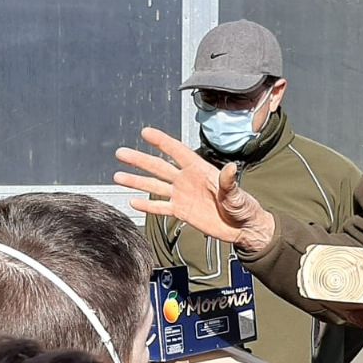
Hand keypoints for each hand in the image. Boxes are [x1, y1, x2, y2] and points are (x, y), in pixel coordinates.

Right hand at [114, 127, 276, 252]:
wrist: (243, 229)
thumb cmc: (244, 208)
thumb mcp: (237, 194)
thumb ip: (229, 183)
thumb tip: (229, 168)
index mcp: (200, 170)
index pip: (177, 152)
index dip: (162, 142)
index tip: (145, 133)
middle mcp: (187, 180)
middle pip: (159, 167)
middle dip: (140, 160)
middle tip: (121, 153)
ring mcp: (182, 196)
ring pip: (155, 186)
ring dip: (137, 181)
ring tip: (118, 176)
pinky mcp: (181, 212)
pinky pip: (160, 207)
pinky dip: (147, 206)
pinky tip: (133, 201)